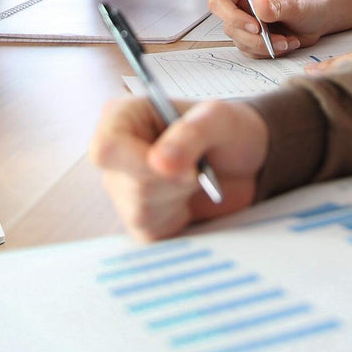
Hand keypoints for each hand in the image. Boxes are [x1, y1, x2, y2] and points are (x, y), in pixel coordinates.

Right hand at [89, 97, 268, 240]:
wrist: (245, 162)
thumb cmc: (226, 130)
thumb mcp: (218, 118)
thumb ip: (190, 133)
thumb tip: (159, 162)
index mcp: (124, 117)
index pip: (106, 148)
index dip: (136, 163)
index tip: (177, 167)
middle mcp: (117, 154)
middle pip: (126, 185)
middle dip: (172, 182)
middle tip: (197, 168)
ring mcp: (123, 189)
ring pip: (139, 212)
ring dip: (178, 199)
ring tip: (194, 180)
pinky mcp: (139, 220)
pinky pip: (151, 234)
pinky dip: (178, 220)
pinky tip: (188, 201)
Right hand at [208, 0, 329, 57]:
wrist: (319, 18)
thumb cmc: (308, 2)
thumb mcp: (295, 2)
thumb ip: (276, 5)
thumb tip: (258, 2)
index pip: (220, 1)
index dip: (231, 15)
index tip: (255, 26)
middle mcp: (241, 5)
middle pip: (230, 26)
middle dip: (254, 38)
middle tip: (277, 39)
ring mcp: (246, 23)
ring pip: (241, 42)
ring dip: (264, 46)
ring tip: (288, 41)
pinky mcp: (253, 39)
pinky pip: (252, 52)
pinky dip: (270, 52)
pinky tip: (287, 43)